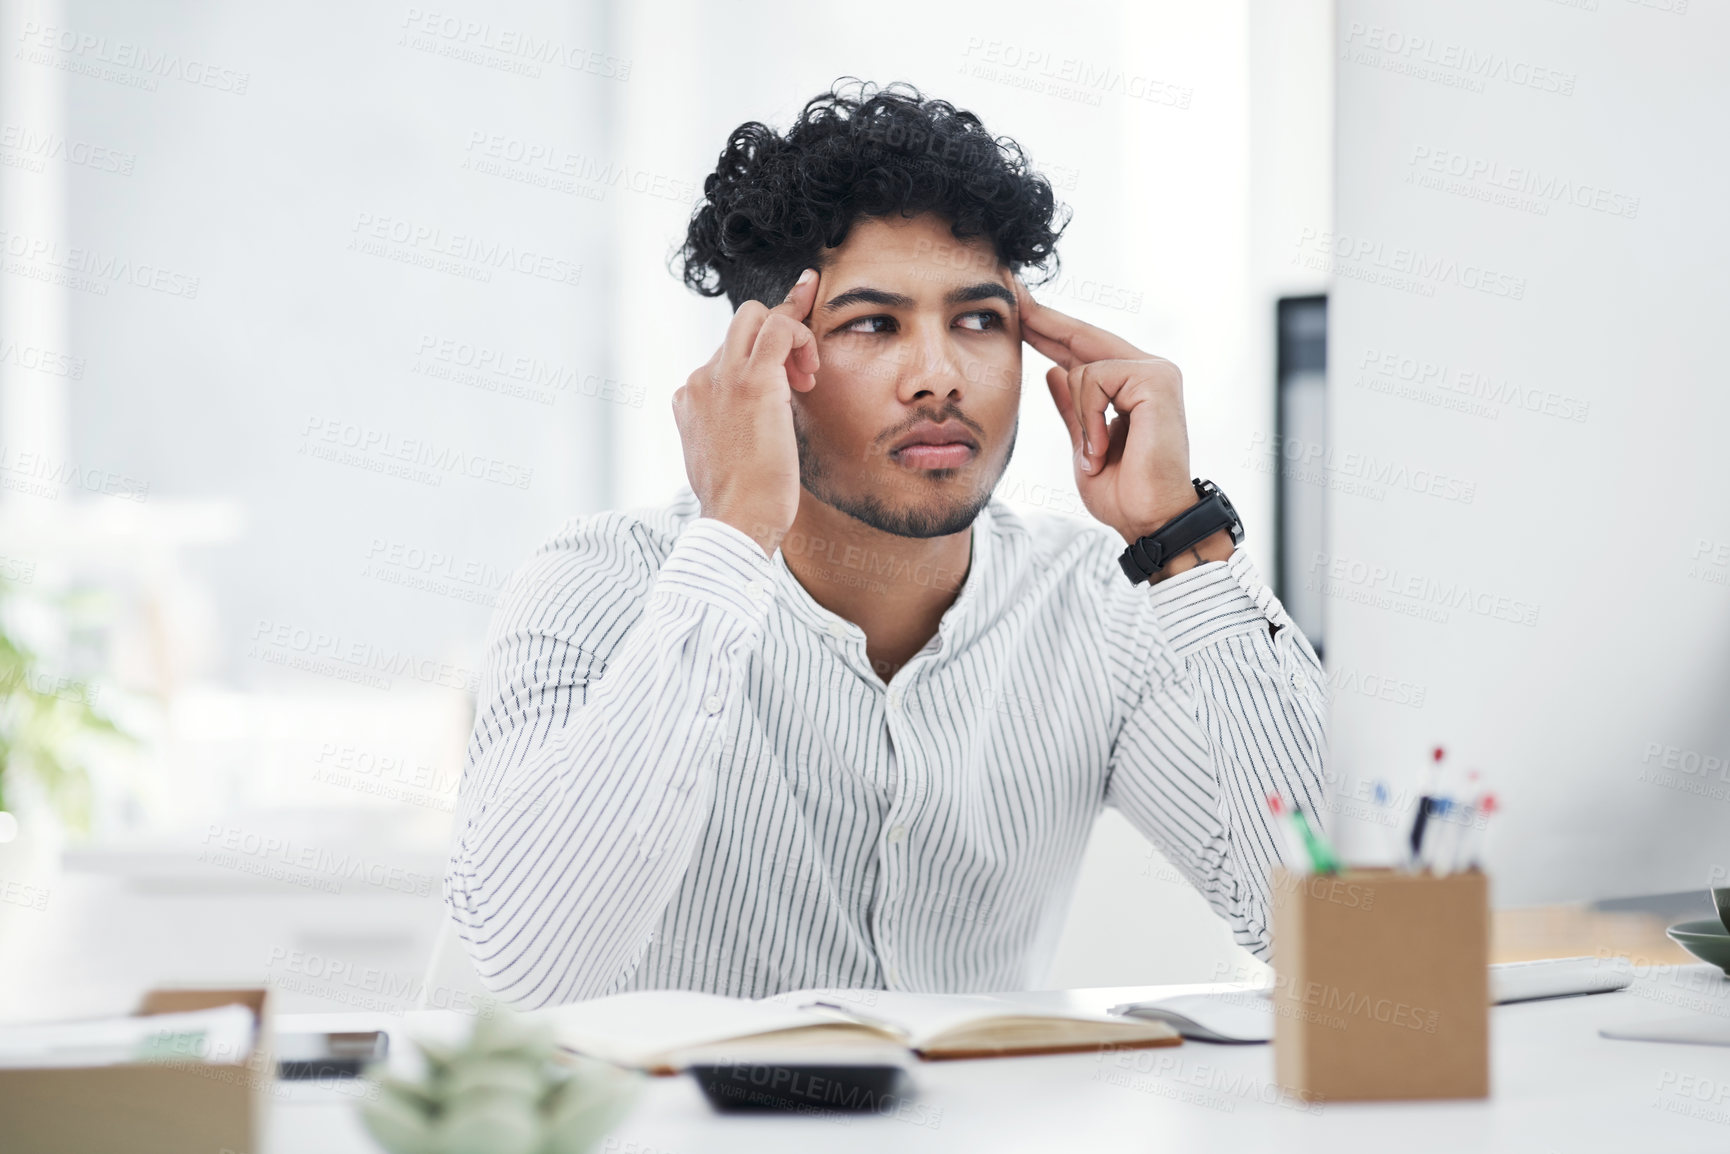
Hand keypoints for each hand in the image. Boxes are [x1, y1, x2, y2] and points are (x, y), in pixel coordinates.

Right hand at [672, 270, 820, 556]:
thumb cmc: (739, 504)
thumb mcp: (722, 461)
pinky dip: (801, 337)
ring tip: (806, 379)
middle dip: (778, 330)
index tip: (792, 355)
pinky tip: (809, 372)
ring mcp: (722, 378)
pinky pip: (779, 328)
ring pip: (756, 315)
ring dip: (791, 335)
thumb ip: (725, 433)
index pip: (726, 353)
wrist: (738, 522)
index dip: (761, 348)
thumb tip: (745, 427)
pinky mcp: (752, 381)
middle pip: (739, 324)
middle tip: (802, 370)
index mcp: (690, 399)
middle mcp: (700, 381)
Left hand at [1015, 278, 1232, 572]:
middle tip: (1010, 289)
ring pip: (1081, 368)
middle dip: (1042, 319)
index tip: (1018, 308)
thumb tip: (1053, 372)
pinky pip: (1094, 381)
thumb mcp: (1083, 446)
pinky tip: (1101, 450)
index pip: (1081, 349)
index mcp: (1131, 385)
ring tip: (1095, 455)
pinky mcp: (1156, 379)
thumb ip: (1073, 409)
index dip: (1047, 329)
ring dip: (1079, 420)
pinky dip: (1089, 421)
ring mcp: (1155, 371)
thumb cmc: (1124, 493)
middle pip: (1082, 335)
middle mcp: (1147, 370)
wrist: (1150, 521)